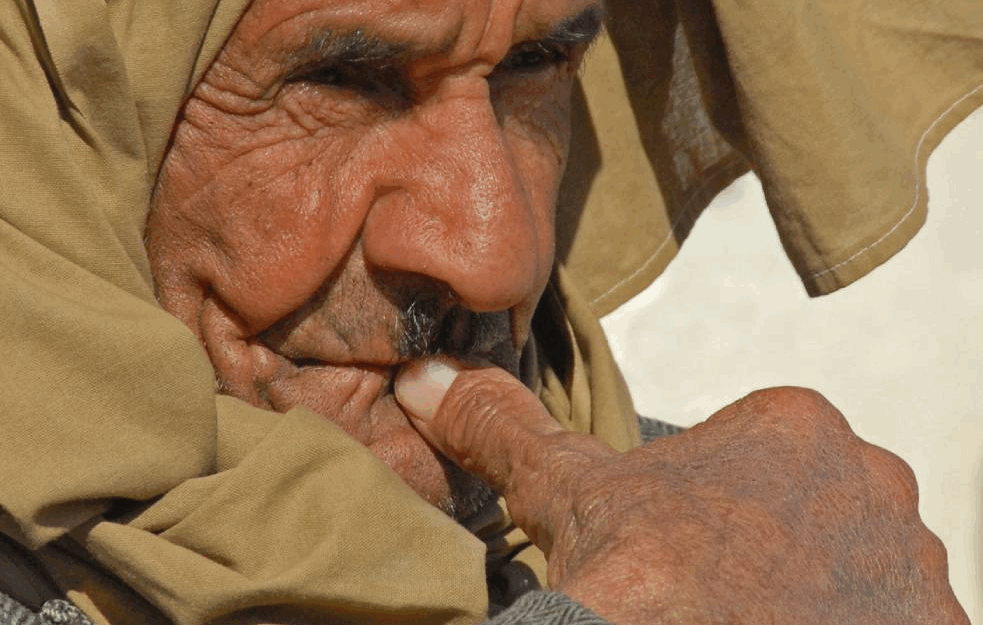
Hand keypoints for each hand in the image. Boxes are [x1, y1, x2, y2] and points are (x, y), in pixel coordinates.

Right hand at [396, 360, 968, 624]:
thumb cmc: (648, 576)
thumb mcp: (570, 494)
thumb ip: (507, 427)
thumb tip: (425, 374)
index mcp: (793, 425)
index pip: (741, 452)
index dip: (692, 501)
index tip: (666, 546)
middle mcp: (873, 480)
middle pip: (799, 507)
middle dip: (755, 540)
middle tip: (701, 592)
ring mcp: (911, 563)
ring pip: (846, 565)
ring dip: (804, 590)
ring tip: (736, 617)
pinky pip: (889, 618)